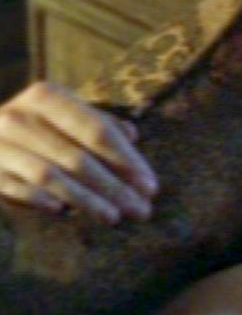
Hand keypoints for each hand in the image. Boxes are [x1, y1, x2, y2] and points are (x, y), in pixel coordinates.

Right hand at [0, 81, 156, 222]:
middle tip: (141, 210)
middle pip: (78, 158)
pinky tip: (64, 212)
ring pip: (50, 176)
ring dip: (86, 200)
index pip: (98, 132)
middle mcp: (19, 116)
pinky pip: (17, 187)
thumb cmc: (36, 128)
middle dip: (114, 187)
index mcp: (47, 97)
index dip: (127, 161)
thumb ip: (99, 124)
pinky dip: (41, 199)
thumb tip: (132, 135)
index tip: (150, 187)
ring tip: (114, 217)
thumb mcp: (66, 117)